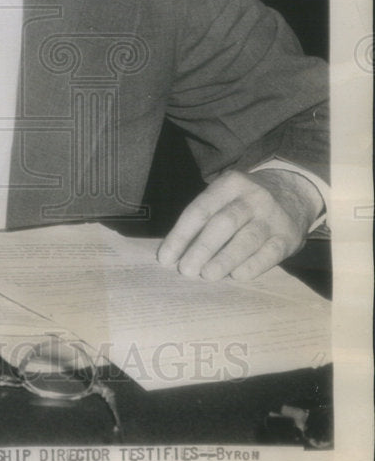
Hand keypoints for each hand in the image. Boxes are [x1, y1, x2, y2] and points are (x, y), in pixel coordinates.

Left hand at [157, 169, 320, 281]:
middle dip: (202, 248)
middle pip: (223, 223)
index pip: (200, 210)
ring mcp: (273, 217)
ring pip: (246, 240)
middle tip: (186, 270)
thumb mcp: (227, 195)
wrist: (295, 193)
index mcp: (230, 184)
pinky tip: (236, 276)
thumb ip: (205, 217)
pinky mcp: (288, 237)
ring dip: (224, 259)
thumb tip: (176, 252)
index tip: (166, 258)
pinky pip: (269, 254)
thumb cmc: (246, 201)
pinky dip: (252, 266)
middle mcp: (253, 197)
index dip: (181, 235)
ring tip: (207, 275)